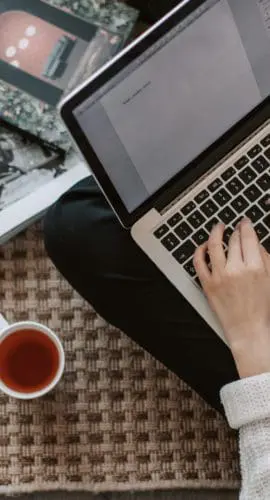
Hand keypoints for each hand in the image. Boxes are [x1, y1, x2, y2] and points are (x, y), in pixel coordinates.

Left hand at [193, 218, 269, 377]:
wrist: (248, 330)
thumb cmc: (261, 308)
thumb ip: (264, 258)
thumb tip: (255, 243)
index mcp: (255, 267)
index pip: (248, 237)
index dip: (246, 226)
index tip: (245, 222)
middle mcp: (236, 270)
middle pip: (233, 240)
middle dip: (235, 230)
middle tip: (235, 226)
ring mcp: (220, 276)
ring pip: (215, 245)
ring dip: (216, 232)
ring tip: (218, 227)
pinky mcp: (207, 284)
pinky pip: (199, 262)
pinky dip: (200, 250)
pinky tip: (204, 245)